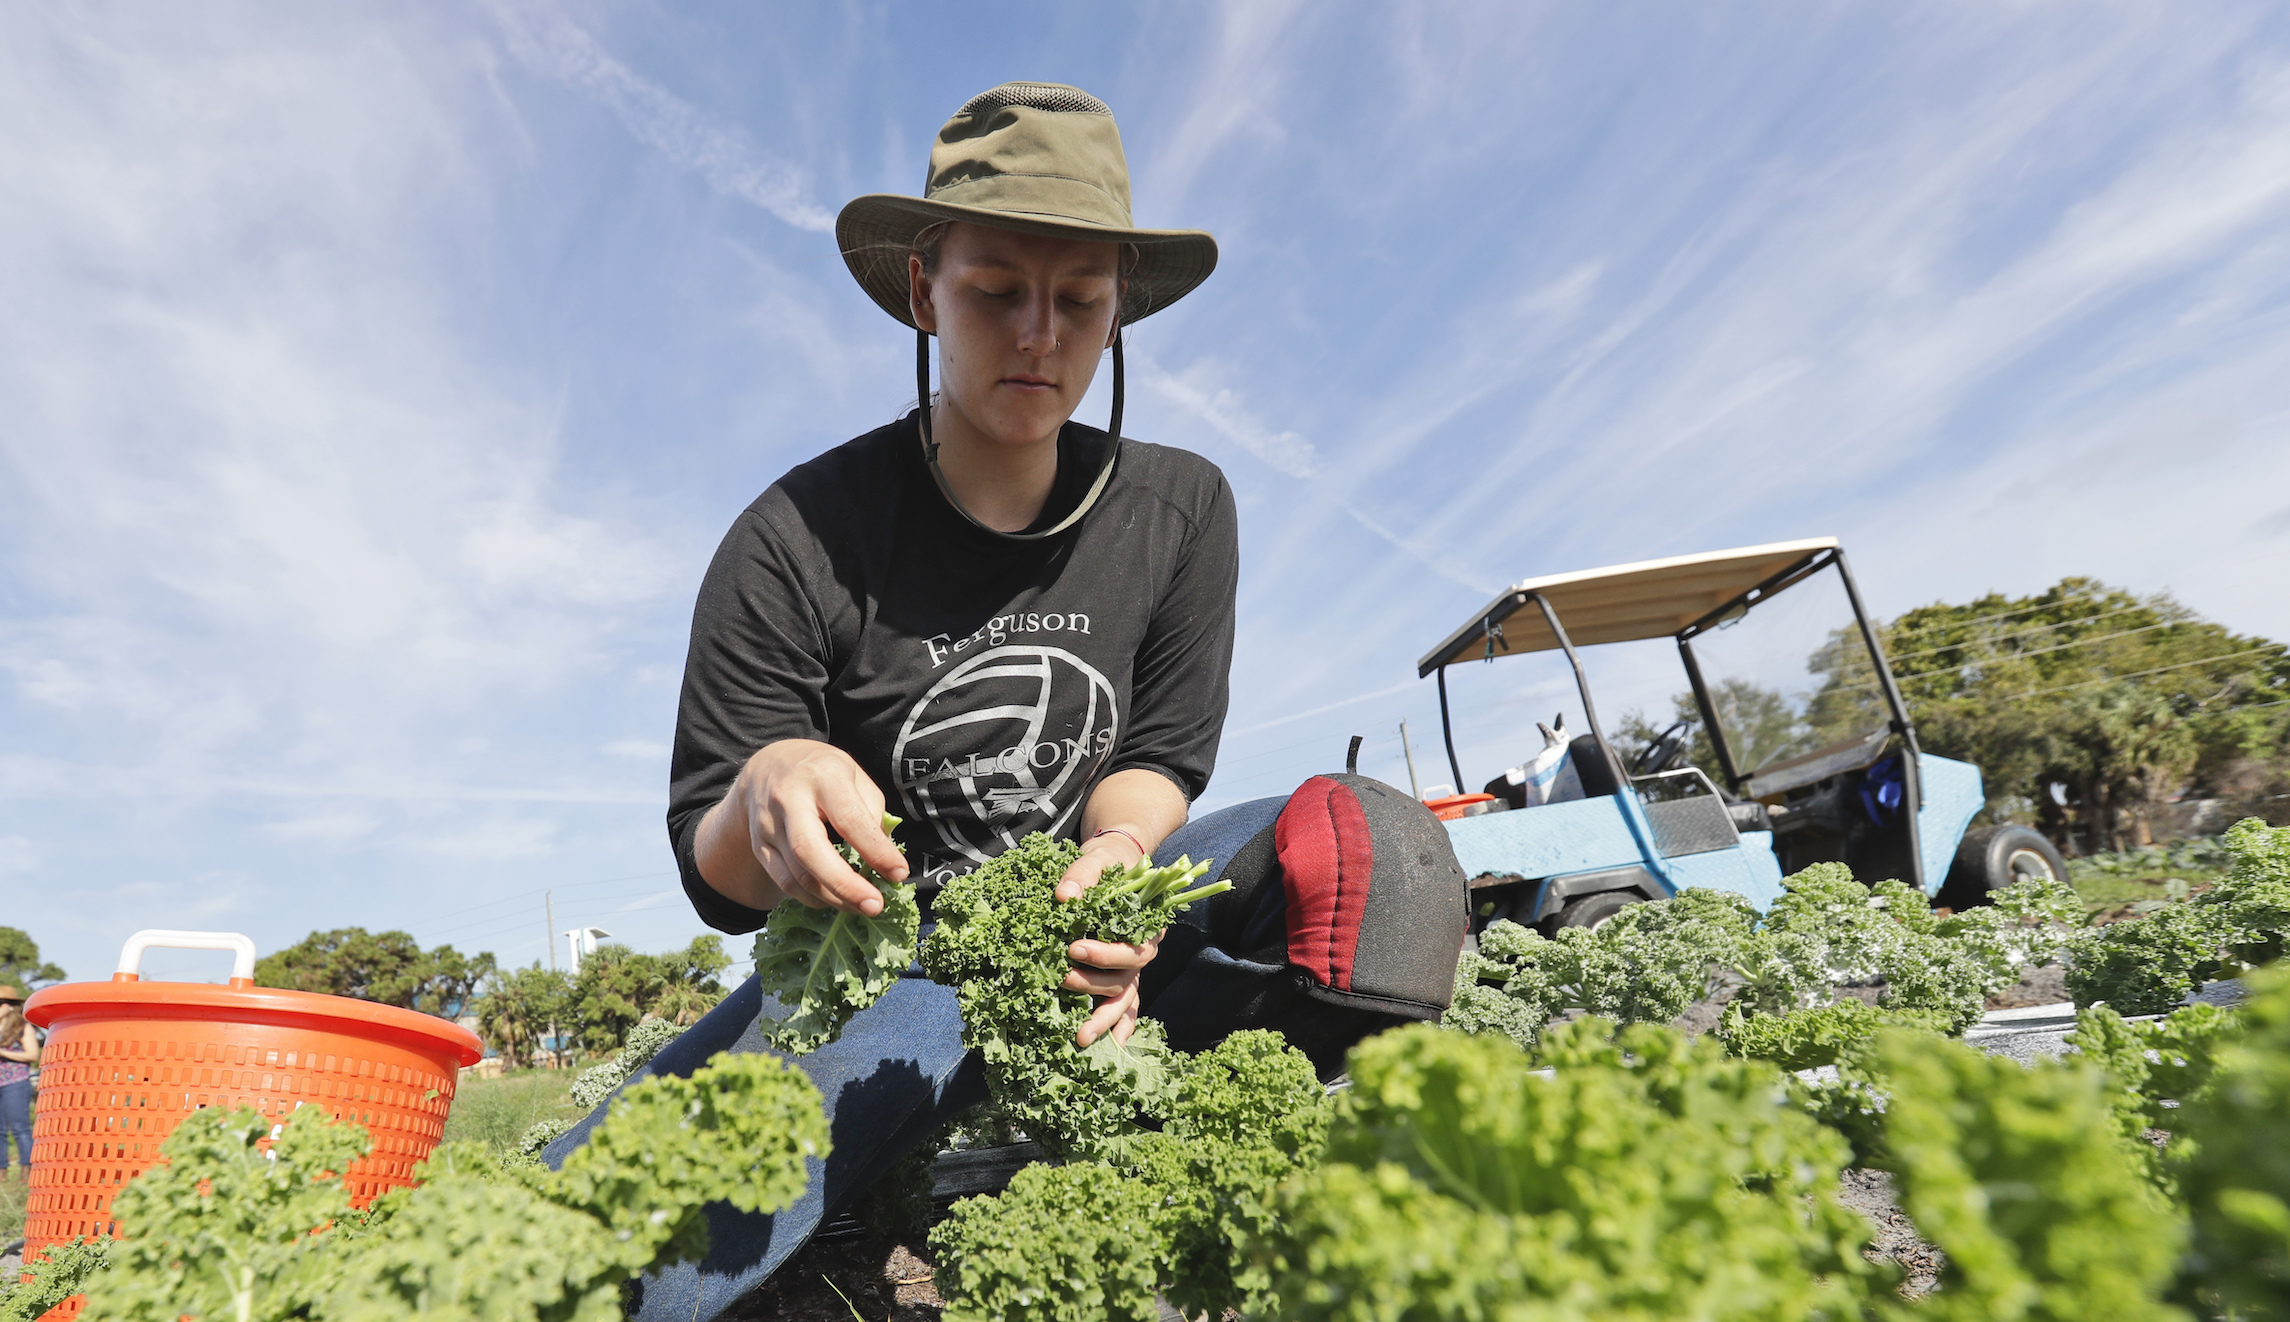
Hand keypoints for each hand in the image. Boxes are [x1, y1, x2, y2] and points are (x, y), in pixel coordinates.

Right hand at [698, 739, 906, 914]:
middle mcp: (788, 799)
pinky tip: (835, 899)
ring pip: (797, 874)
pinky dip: (812, 897)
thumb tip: (885, 859)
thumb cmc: (822, 772)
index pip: (849, 819)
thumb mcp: (854, 776)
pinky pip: (785, 882)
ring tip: (862, 906)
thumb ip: (872, 813)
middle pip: (810, 851)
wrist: (767, 766)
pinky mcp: (759, 847)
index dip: (876, 851)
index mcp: (821, 775)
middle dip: (845, 885)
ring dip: (833, 898)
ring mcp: (768, 825)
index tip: (899, 873)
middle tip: (875, 906)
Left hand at [1057, 828, 1158, 1046]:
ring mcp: (1132, 967)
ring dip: (1105, 1018)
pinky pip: (1127, 1006)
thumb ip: (1083, 875)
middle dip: (1095, 982)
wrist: (1117, 863)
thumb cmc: (1110, 863)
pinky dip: (1119, 1027)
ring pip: (1126, 997)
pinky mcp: (1120, 975)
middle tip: (1064, 979)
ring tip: (1081, 1038)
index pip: (1131, 946)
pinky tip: (1109, 1048)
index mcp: (1146, 923)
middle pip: (1128, 976)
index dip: (1105, 953)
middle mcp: (1143, 949)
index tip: (1073, 948)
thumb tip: (1065, 897)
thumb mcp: (1097, 859)